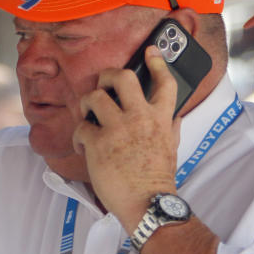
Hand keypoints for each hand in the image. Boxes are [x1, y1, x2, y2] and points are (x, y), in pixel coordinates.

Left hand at [74, 48, 180, 230]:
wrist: (147, 202)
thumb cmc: (157, 179)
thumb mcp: (172, 148)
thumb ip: (171, 128)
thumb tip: (175, 117)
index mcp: (161, 118)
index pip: (164, 82)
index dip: (157, 62)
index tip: (151, 51)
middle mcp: (139, 117)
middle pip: (122, 77)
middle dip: (107, 75)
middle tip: (101, 84)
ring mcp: (117, 129)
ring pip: (94, 97)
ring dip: (86, 103)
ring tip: (87, 115)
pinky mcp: (98, 143)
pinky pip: (80, 127)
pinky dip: (78, 136)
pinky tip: (82, 146)